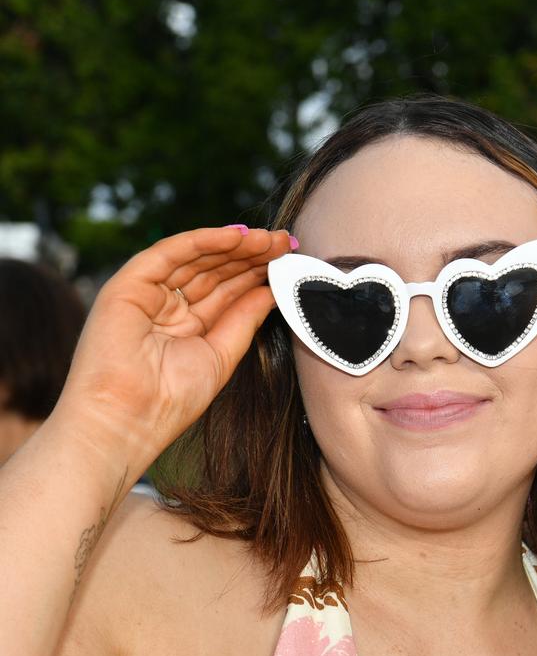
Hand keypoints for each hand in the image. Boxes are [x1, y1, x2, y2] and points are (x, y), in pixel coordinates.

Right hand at [53, 225, 294, 472]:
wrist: (128, 421)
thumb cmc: (171, 401)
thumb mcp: (221, 354)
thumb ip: (243, 319)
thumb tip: (270, 290)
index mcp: (185, 324)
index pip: (226, 289)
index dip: (258, 273)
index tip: (291, 261)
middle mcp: (165, 305)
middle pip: (215, 270)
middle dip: (252, 255)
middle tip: (288, 242)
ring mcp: (146, 293)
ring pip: (197, 258)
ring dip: (236, 245)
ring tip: (272, 239)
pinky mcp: (127, 285)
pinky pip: (170, 253)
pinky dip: (204, 240)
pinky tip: (239, 235)